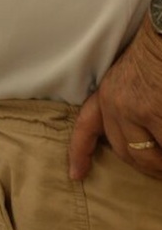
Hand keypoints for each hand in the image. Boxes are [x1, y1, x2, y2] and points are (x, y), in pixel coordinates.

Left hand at [70, 16, 161, 180]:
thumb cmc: (157, 55)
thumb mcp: (133, 77)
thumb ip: (130, 106)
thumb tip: (146, 139)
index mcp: (108, 93)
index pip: (86, 127)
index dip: (80, 153)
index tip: (75, 175)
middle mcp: (116, 105)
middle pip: (128, 154)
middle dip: (150, 168)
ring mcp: (138, 111)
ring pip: (152, 157)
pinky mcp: (159, 115)